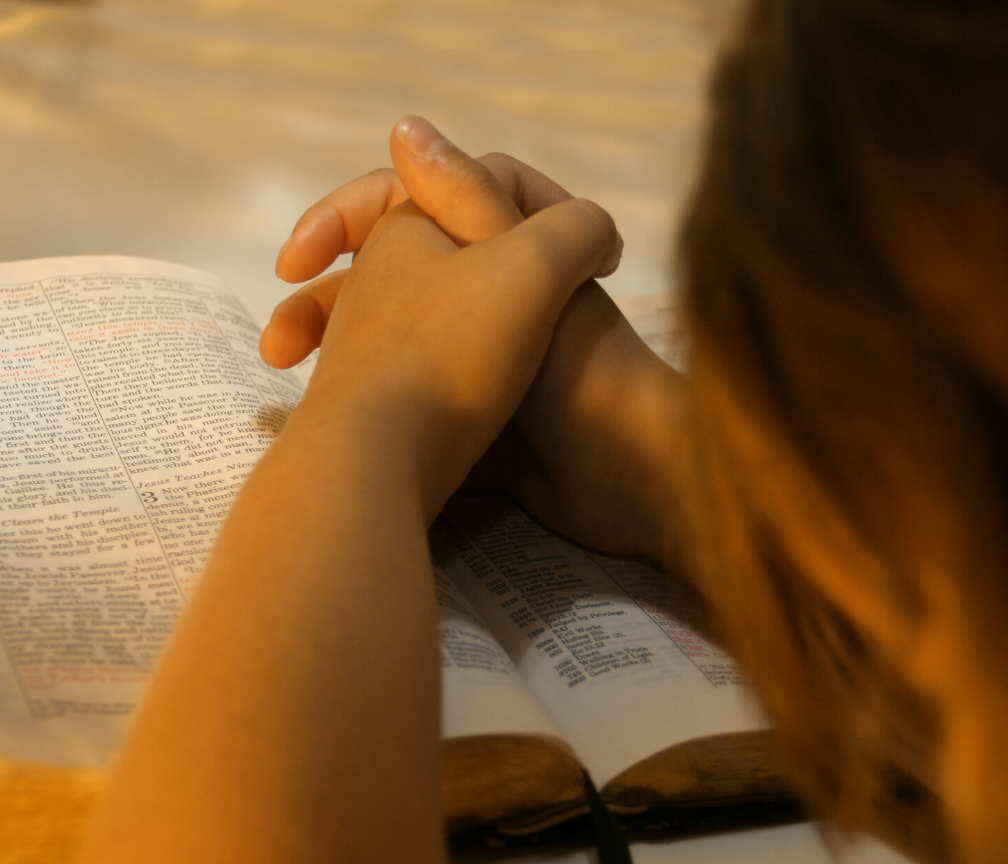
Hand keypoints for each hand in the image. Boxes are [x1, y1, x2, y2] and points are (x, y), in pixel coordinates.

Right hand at [263, 117, 683, 559]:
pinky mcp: (481, 414)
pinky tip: (327, 415)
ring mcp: (486, 356)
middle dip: (329, 297)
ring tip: (288, 382)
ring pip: (394, 335)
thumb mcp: (522, 268)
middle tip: (279, 339)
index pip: (411, 200)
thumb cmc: (570, 372)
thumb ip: (469, 196)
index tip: (297, 254)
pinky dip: (369, 394)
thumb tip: (411, 128)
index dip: (347, 215)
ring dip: (339, 348)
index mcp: (504, 242)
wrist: (618, 482)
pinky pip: (408, 390)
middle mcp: (494, 292)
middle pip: (392, 271)